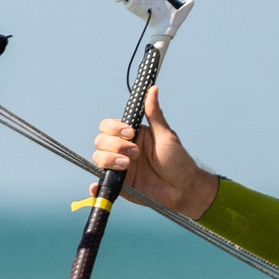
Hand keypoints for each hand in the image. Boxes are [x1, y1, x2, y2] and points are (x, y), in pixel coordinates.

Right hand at [90, 87, 218, 219]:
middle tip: (135, 153)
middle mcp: (122, 150)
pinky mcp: (120, 186)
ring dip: (109, 160)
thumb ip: (154, 114)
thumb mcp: (166, 135)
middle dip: (115, 145)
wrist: (184, 188)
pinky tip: (97, 187)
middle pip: (100, 141)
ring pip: (99, 159)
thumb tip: (152, 89)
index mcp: (131, 136)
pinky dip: (95, 186)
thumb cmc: (178, 161)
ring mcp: (119, 168)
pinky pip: (102, 184)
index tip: (130, 133)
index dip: (115, 129)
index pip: (109, 126)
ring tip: (128, 165)